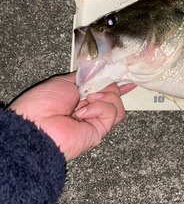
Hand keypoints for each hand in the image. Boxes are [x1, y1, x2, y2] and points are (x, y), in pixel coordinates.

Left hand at [9, 71, 135, 160]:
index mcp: (80, 97)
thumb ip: (85, 77)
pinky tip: (83, 112)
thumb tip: (100, 74)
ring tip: (87, 99)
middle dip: (106, 86)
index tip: (126, 81)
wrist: (36, 124)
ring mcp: (95, 120)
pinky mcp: (100, 130)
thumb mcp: (65, 81)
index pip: (104, 89)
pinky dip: (99, 108)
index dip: (116, 85)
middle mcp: (89, 108)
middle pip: (114, 93)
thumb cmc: (42, 104)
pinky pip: (112, 113)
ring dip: (105, 97)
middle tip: (91, 89)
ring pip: (117, 104)